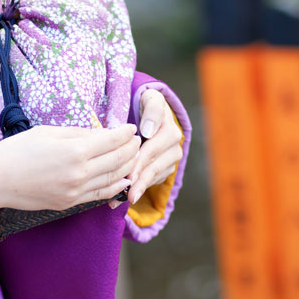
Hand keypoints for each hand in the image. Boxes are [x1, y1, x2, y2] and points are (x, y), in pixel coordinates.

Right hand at [0, 124, 140, 210]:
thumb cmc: (17, 151)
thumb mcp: (48, 132)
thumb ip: (77, 133)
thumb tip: (100, 134)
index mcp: (75, 151)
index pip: (111, 141)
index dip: (124, 134)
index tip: (131, 128)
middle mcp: (80, 173)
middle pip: (117, 160)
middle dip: (131, 149)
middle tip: (136, 141)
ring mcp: (76, 191)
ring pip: (113, 179)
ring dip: (127, 167)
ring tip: (134, 157)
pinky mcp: (70, 203)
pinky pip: (100, 195)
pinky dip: (115, 187)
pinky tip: (123, 180)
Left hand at [123, 89, 182, 206]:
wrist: (149, 112)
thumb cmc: (144, 105)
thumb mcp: (149, 99)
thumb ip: (152, 110)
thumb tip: (148, 130)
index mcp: (168, 125)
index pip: (155, 145)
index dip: (142, 160)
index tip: (130, 174)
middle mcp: (174, 142)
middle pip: (155, 164)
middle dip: (140, 178)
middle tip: (128, 191)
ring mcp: (172, 156)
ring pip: (155, 174)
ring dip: (140, 187)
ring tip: (125, 199)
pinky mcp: (166, 166)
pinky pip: (154, 180)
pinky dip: (140, 188)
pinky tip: (124, 197)